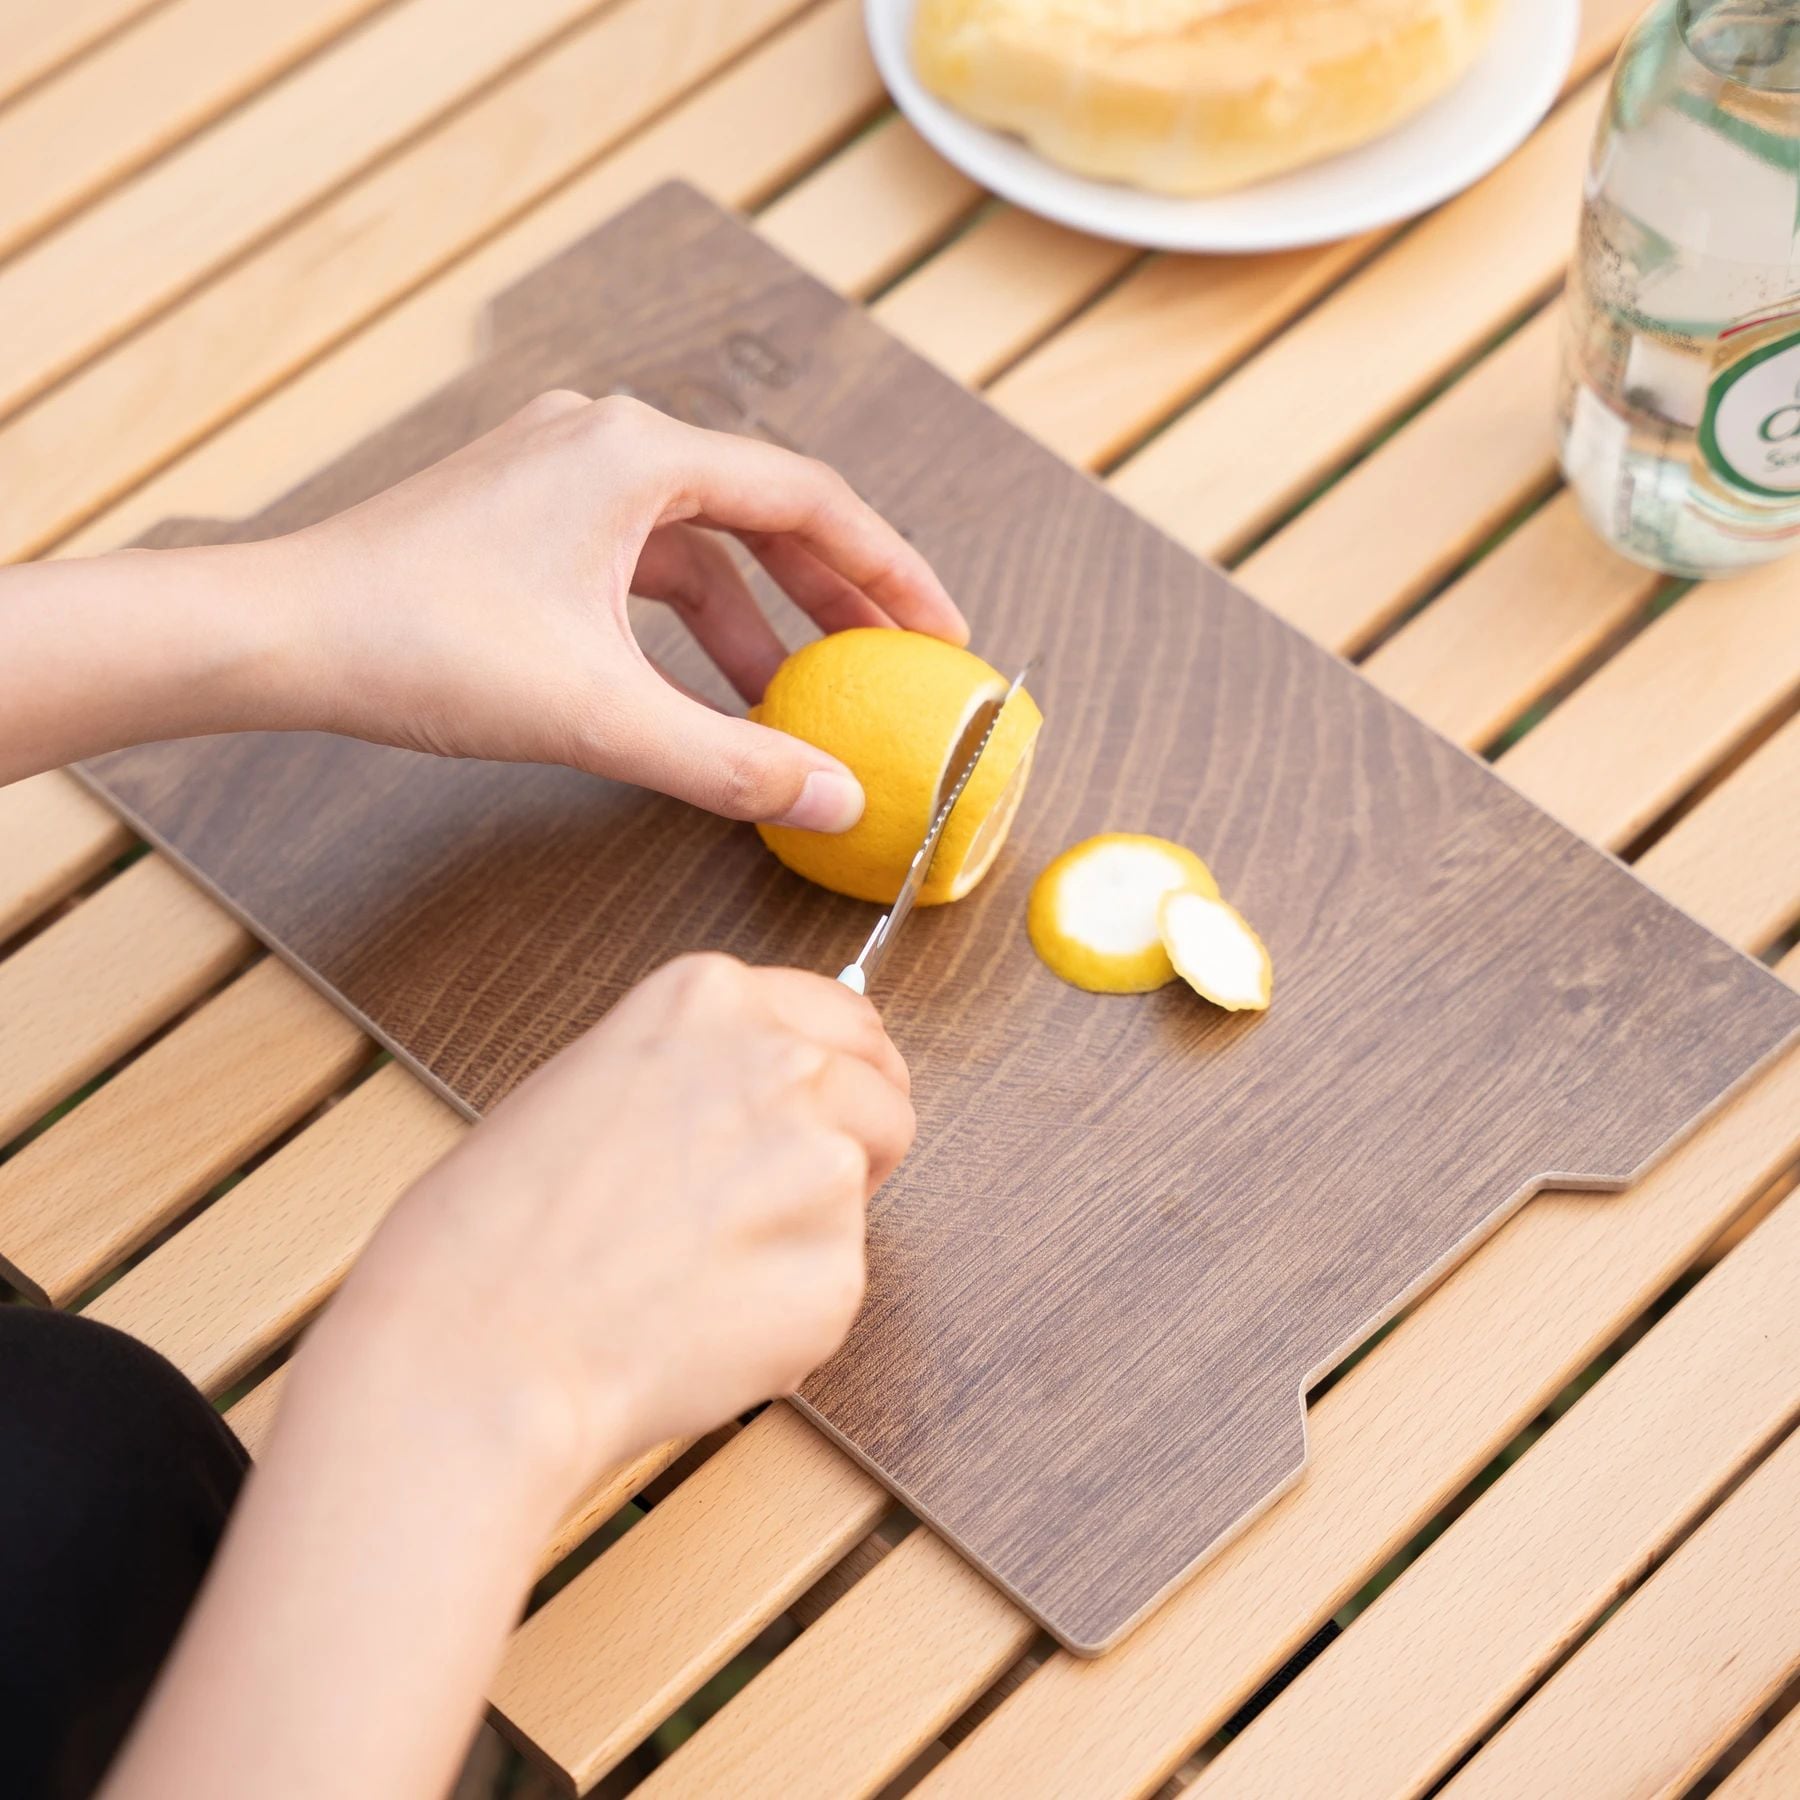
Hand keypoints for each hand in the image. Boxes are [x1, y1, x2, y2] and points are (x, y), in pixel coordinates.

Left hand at [275, 391, 967, 830]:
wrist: (277, 634)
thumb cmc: (420, 646)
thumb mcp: (599, 715)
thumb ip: (730, 762)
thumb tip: (837, 802)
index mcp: (639, 454)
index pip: (809, 500)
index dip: (889, 569)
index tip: (939, 629)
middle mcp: (608, 440)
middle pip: (763, 513)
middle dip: (834, 597)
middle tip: (893, 664)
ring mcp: (563, 472)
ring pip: (700, 543)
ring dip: (758, 620)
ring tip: (801, 700)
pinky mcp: (529, 515)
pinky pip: (644, 561)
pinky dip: (689, 623)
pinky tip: (705, 686)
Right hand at [325, 953, 914, 1503]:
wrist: (478, 1345)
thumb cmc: (494, 1229)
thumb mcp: (589, 1081)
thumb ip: (696, 1071)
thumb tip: (765, 1098)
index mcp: (710, 999)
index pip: (843, 1016)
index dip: (843, 1070)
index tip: (839, 1101)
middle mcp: (782, 1063)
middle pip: (880, 1095)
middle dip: (849, 1144)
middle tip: (767, 1203)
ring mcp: (820, 1164)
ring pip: (858, 1196)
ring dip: (805, 1230)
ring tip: (694, 1271)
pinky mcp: (836, 1270)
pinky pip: (833, 1286)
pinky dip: (786, 1311)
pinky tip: (698, 1321)